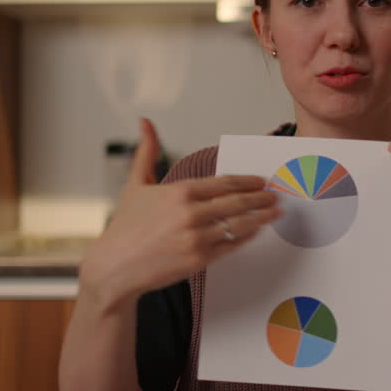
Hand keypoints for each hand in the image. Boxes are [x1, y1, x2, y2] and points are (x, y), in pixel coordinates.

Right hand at [79, 118, 280, 311]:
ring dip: (261, 218)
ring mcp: (197, 238)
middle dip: (260, 198)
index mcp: (179, 192)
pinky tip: (255, 231)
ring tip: (274, 212)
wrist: (115, 267)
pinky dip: (246, 237)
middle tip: (275, 195)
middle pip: (237, 203)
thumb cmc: (125, 227)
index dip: (248, 181)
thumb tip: (145, 122)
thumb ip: (147, 151)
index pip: (225, 183)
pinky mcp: (199, 260)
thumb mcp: (135, 184)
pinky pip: (231, 246)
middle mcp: (190, 214)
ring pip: (239, 224)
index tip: (261, 181)